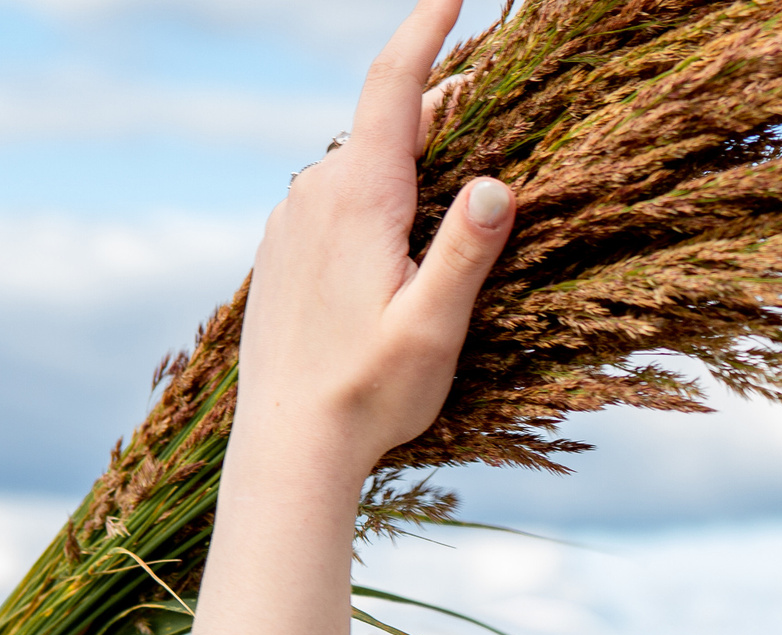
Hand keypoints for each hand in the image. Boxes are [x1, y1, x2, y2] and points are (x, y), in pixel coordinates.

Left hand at [233, 0, 516, 474]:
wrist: (287, 447)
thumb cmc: (368, 394)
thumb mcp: (433, 327)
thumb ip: (466, 251)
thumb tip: (500, 183)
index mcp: (359, 199)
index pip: (392, 86)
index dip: (424, 30)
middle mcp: (315, 194)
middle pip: (385, 122)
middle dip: (440, 103)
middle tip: (496, 99)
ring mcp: (291, 220)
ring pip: (361, 162)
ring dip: (411, 157)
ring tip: (460, 176)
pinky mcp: (281, 250)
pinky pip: (336, 197)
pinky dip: (378, 192)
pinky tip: (402, 233)